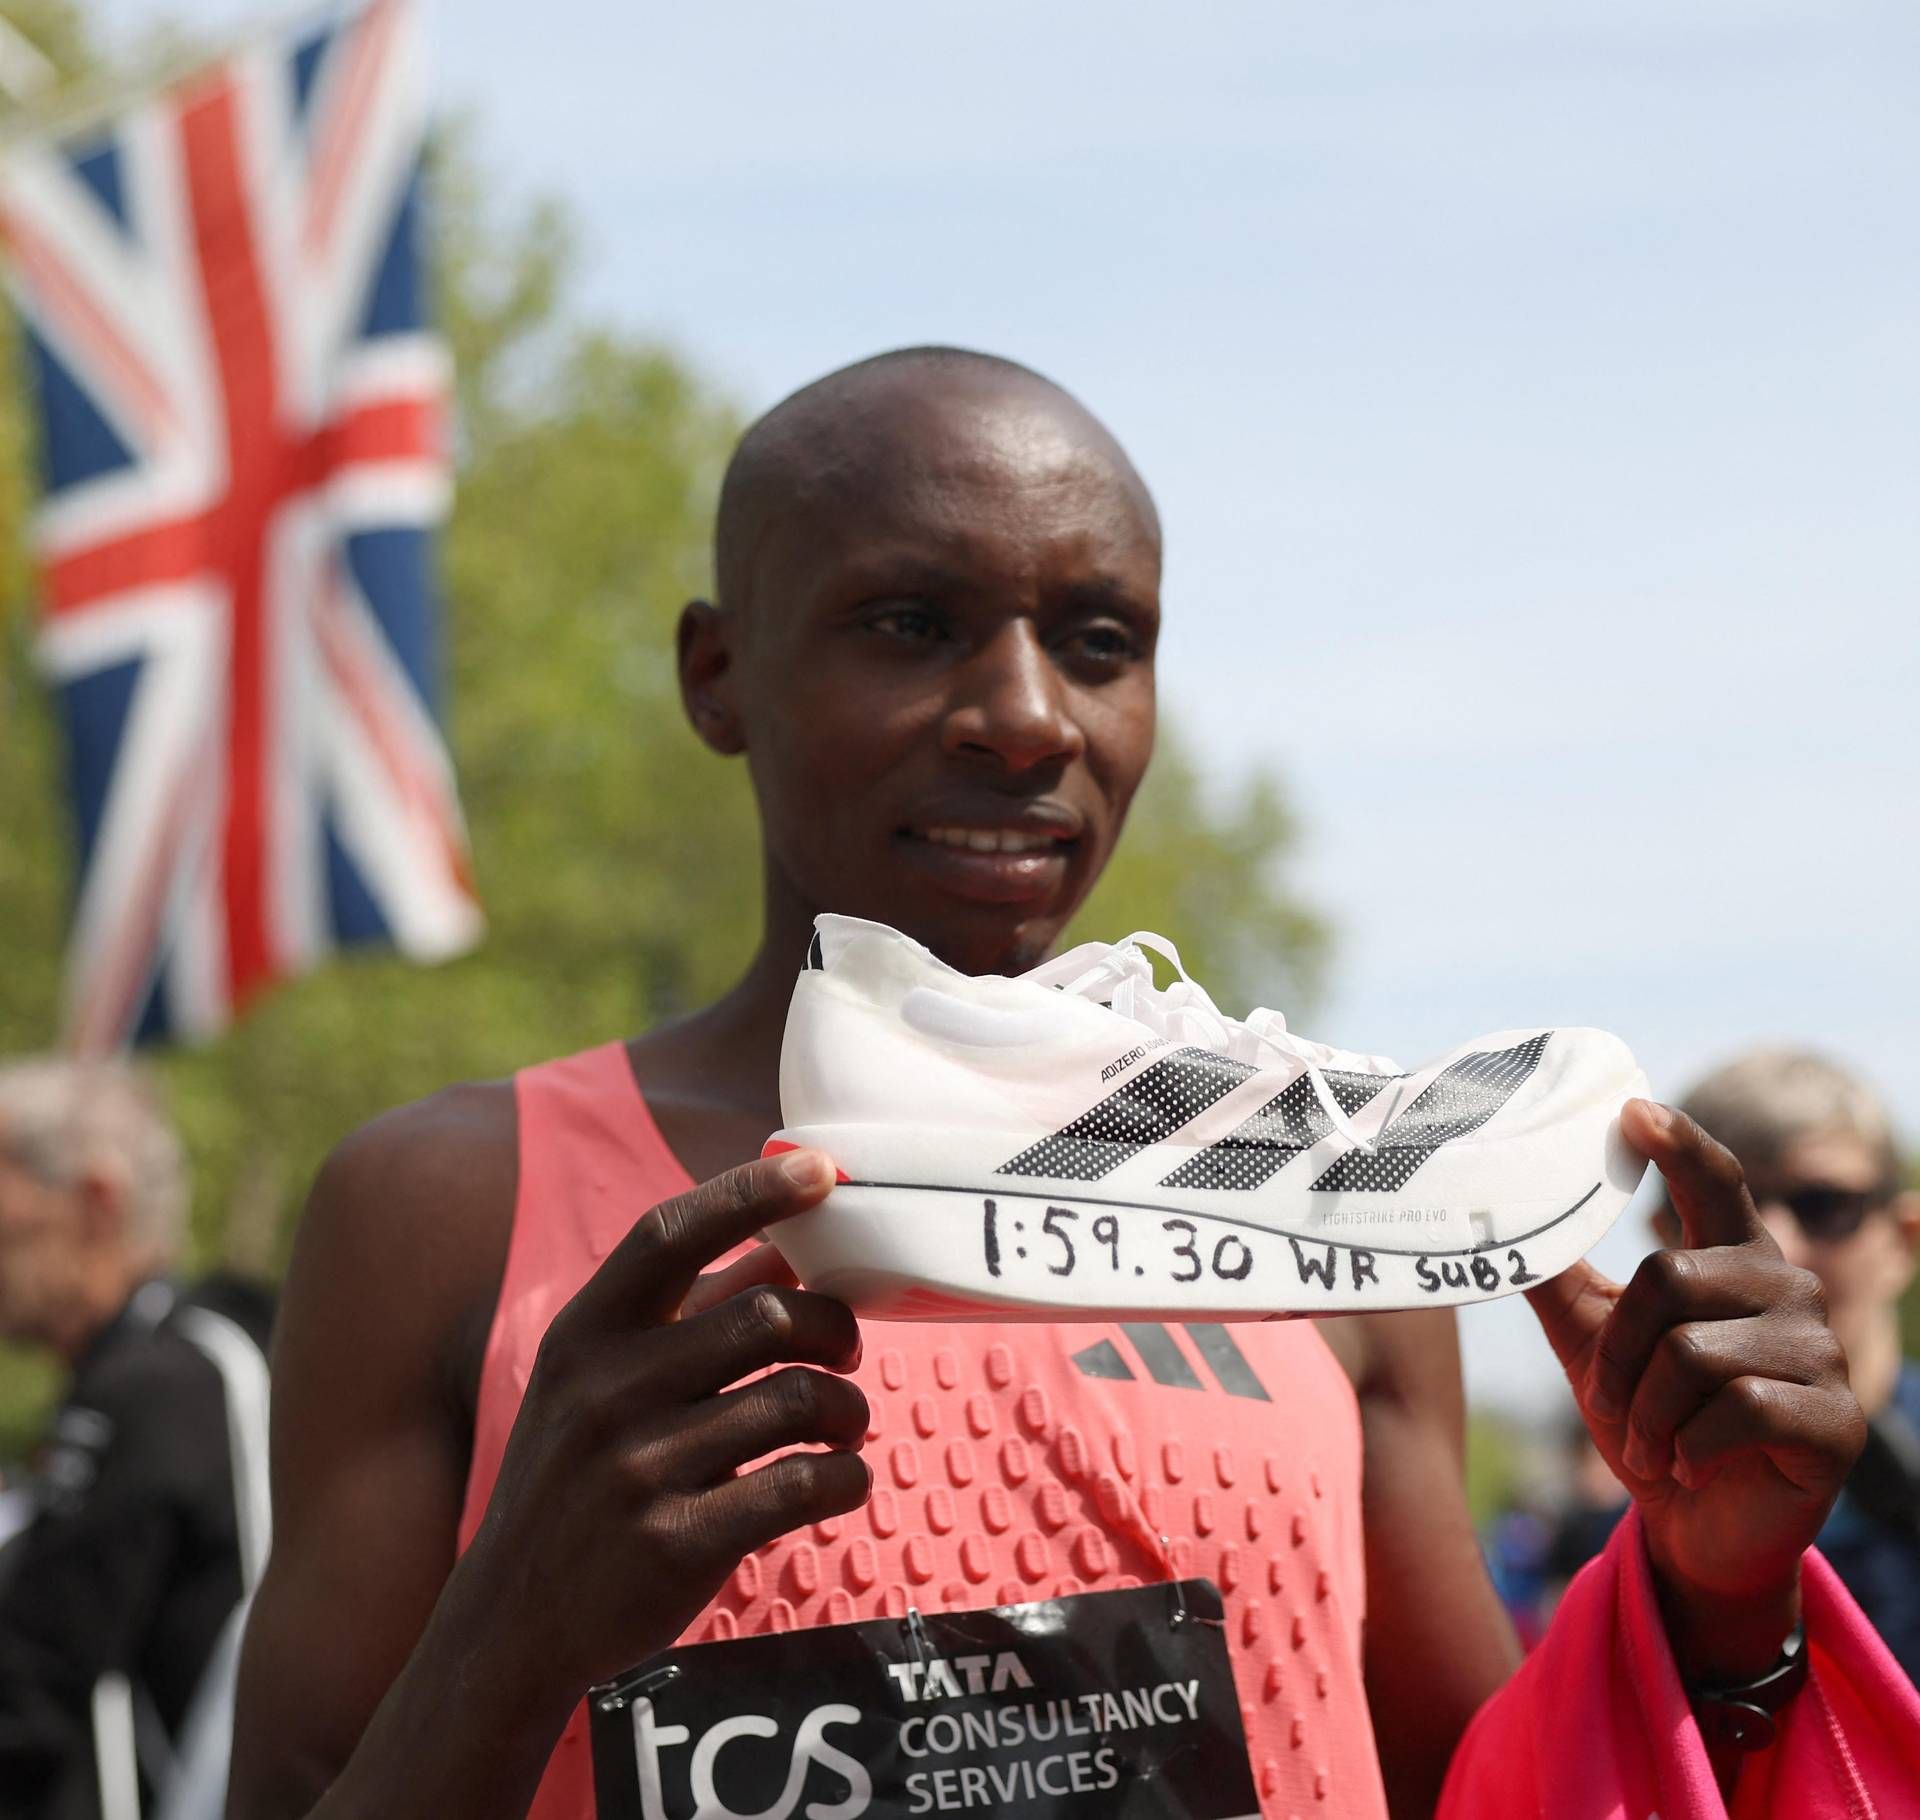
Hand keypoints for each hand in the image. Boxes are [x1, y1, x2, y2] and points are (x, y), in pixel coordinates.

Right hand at [457, 1150, 870, 1701]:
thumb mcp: (597, 1381)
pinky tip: (838, 1481)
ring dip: (847, 1409)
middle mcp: (606, 1390)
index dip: (752, 1191)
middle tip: (843, 1356)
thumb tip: (784, 1245)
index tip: (821, 1168)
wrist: (508, 1623)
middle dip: (833, 1330)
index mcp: (587, 1333)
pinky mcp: (677, 1542)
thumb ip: (686, 1313)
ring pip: (798, 1398)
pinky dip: (844, 1477)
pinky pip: (802, 1484)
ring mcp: (639, 1468)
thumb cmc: (576, 1479)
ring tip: (841, 1426)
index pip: (672, 1232)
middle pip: (768, 1315)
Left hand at [1526, 1099, 1865, 1680]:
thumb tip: (1493, 1216)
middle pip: (1668, 1278)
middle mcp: (1786, 1288)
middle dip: (1620, 1354)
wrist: (1691, 1528)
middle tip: (1615, 1404)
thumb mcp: (1592, 1340)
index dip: (1678, 1144)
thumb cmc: (1647, 1418)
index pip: (1713, 1182)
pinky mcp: (1837, 1418)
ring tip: (1653, 1442)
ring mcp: (1820, 1352)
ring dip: (1648, 1412)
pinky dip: (1690, 1445)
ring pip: (1695, 1353)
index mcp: (1731, 1258)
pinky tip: (1690, 1464)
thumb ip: (1558, 1275)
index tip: (1633, 1110)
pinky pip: (1738, 1409)